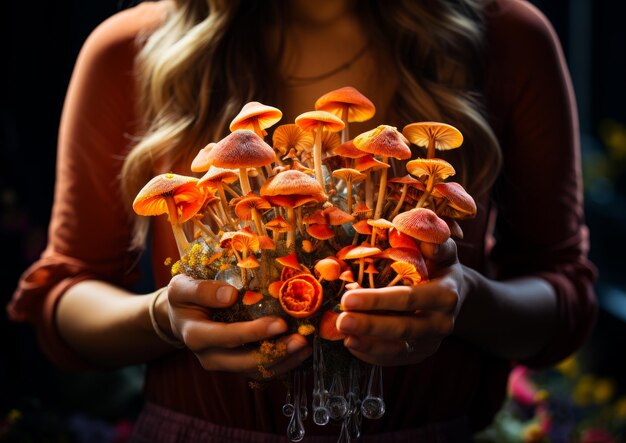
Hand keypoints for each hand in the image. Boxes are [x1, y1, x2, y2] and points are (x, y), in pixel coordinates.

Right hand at [163, 274, 311, 377]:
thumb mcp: (181, 287)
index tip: (280, 324)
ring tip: (306, 347)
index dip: (254, 333)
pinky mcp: (236, 364)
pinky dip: (282, 363)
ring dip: (283, 361)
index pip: (227, 337)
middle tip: (301, 341)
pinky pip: (260, 370)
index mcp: (195, 336)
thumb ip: (201, 290)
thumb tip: (230, 294)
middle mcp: (209, 356)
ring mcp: (224, 363)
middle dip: (275, 353)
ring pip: (256, 371)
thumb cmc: (184, 297)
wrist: (181, 316)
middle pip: (245, 362)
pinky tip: (301, 352)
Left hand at [336, 239, 465, 365]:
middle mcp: (441, 323)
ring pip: (397, 349)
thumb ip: (437, 244)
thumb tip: (428, 243)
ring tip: (343, 337)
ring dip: (368, 345)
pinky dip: (371, 354)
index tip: (348, 298)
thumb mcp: (444, 250)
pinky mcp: (419, 354)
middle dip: (369, 326)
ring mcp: (430, 342)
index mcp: (446, 295)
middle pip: (401, 328)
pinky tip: (351, 344)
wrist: (455, 293)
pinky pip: (394, 359)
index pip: (408, 299)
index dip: (378, 301)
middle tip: (341, 321)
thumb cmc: (440, 265)